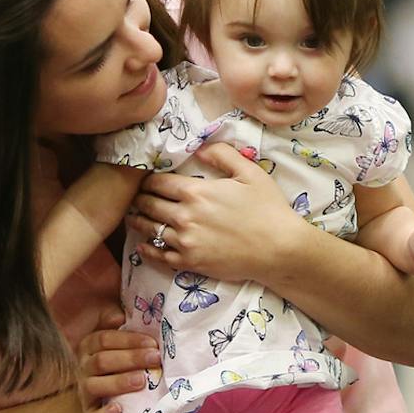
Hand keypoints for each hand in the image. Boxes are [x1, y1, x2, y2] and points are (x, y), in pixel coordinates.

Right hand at [75, 307, 161, 412]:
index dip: (129, 340)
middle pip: (102, 361)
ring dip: (119, 383)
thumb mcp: (116, 336)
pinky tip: (118, 410)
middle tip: (155, 359)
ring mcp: (84, 391)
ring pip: (95, 386)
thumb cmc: (119, 357)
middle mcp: (83, 367)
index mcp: (89, 345)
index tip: (153, 343)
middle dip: (131, 359)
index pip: (105, 339)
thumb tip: (119, 316)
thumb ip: (116, 322)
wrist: (105, 390)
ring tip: (141, 381)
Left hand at [127, 141, 305, 280]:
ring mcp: (184, 242)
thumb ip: (222, 154)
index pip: (158, 182)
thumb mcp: (250, 172)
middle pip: (149, 204)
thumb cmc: (268, 208)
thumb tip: (198, 149)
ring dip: (139, 220)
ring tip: (135, 216)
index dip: (149, 179)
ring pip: (149, 229)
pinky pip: (158, 255)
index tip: (147, 179)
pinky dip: (147, 249)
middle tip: (137, 196)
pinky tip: (143, 245)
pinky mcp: (189, 263)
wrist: (278, 249)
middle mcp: (184, 216)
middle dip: (140, 198)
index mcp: (196, 192)